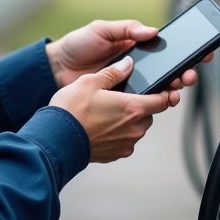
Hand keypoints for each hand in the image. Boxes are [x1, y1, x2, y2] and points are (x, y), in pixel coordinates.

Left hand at [46, 19, 204, 91]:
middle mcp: (139, 67)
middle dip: (184, 75)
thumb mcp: (103, 29)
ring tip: (175, 93)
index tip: (203, 55)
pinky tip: (159, 104)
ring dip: (173, 91)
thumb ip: (127, 29)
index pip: (168, 50)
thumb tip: (153, 31)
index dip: (187, 53)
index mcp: (138, 49)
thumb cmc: (79, 44)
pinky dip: (154, 106)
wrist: (57, 67)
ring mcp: (132, 85)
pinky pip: (141, 104)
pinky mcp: (121, 100)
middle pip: (170, 73)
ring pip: (160, 90)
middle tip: (188, 77)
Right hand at [49, 56, 168, 162]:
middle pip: (149, 115)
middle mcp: (134, 128)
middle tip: (122, 99)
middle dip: (141, 107)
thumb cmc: (72, 109)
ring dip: (129, 121)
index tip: (161, 91)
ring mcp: (125, 144)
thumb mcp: (91, 81)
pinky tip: (101, 127)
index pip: (163, 101)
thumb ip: (114, 72)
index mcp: (133, 108)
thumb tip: (128, 64)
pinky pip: (124, 141)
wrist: (55, 139)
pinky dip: (117, 134)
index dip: (163, 94)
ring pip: (136, 129)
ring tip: (107, 113)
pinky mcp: (115, 155)